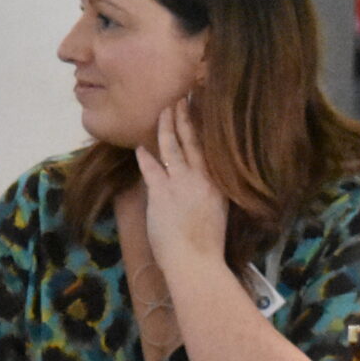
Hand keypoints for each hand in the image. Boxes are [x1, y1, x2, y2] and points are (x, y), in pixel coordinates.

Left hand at [137, 98, 229, 278]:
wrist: (196, 262)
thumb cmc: (208, 246)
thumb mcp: (219, 214)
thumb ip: (211, 194)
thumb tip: (203, 183)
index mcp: (219, 184)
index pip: (210, 149)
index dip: (204, 128)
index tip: (201, 110)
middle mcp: (202, 178)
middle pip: (192, 140)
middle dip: (185, 117)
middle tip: (180, 98)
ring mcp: (180, 183)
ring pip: (172, 147)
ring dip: (167, 127)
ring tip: (164, 111)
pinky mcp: (161, 193)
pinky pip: (151, 168)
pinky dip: (145, 157)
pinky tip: (140, 147)